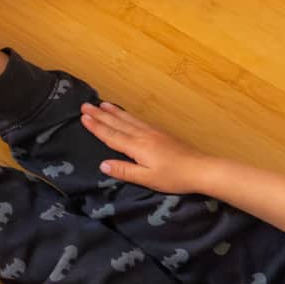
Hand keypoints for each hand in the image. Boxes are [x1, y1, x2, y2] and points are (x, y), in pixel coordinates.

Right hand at [81, 102, 217, 194]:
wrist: (201, 168)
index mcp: (137, 147)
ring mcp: (153, 132)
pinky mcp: (161, 133)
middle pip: (118, 124)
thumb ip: (124, 171)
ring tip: (102, 104)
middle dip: (100, 115)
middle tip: (85, 105)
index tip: (83, 117)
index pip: (111, 135)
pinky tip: (126, 114)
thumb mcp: (147, 179)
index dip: (96, 127)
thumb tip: (102, 164)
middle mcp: (142, 135)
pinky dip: (128, 115)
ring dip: (113, 112)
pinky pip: (138, 120)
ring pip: (128, 119)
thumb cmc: (174, 177)